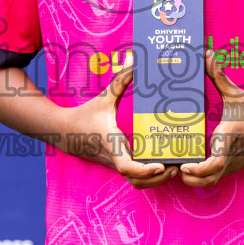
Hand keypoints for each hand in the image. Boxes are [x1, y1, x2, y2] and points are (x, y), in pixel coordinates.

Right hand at [63, 65, 173, 187]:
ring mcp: (116, 164)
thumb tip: (136, 61)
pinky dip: (149, 177)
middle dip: (158, 178)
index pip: (127, 167)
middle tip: (178, 165)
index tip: (160, 166)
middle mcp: (115, 158)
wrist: (65, 132)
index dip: (144, 170)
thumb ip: (120, 80)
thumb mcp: (104, 97)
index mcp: (112, 143)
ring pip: (137, 184)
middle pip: (137, 181)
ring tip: (173, 168)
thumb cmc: (86, 115)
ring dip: (155, 181)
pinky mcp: (118, 165)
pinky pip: (134, 177)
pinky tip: (163, 165)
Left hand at [178, 55, 243, 187]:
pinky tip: (190, 165)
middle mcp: (231, 155)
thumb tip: (207, 53)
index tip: (184, 165)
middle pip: (208, 180)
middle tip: (174, 165)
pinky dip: (202, 176)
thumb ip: (219, 75)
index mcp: (230, 137)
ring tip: (180, 165)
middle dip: (189, 178)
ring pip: (211, 182)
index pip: (215, 163)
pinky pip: (216, 178)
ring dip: (194, 179)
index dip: (198, 169)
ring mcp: (234, 164)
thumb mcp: (237, 93)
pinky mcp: (234, 167)